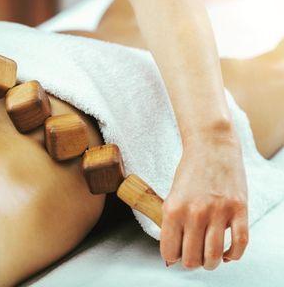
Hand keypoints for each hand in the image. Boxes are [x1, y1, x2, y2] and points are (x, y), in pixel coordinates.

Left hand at [160, 130, 247, 269]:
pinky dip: (233, 255)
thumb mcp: (172, 194)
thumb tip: (172, 252)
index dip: (172, 257)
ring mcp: (218, 212)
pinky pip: (239, 244)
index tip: (175, 256)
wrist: (211, 146)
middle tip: (192, 257)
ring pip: (213, 256)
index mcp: (173, 209)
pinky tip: (226, 253)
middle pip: (191, 258)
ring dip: (210, 263)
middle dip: (190, 263)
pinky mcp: (239, 210)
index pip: (169, 250)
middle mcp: (195, 213)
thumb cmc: (190, 170)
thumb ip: (172, 221)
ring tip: (208, 259)